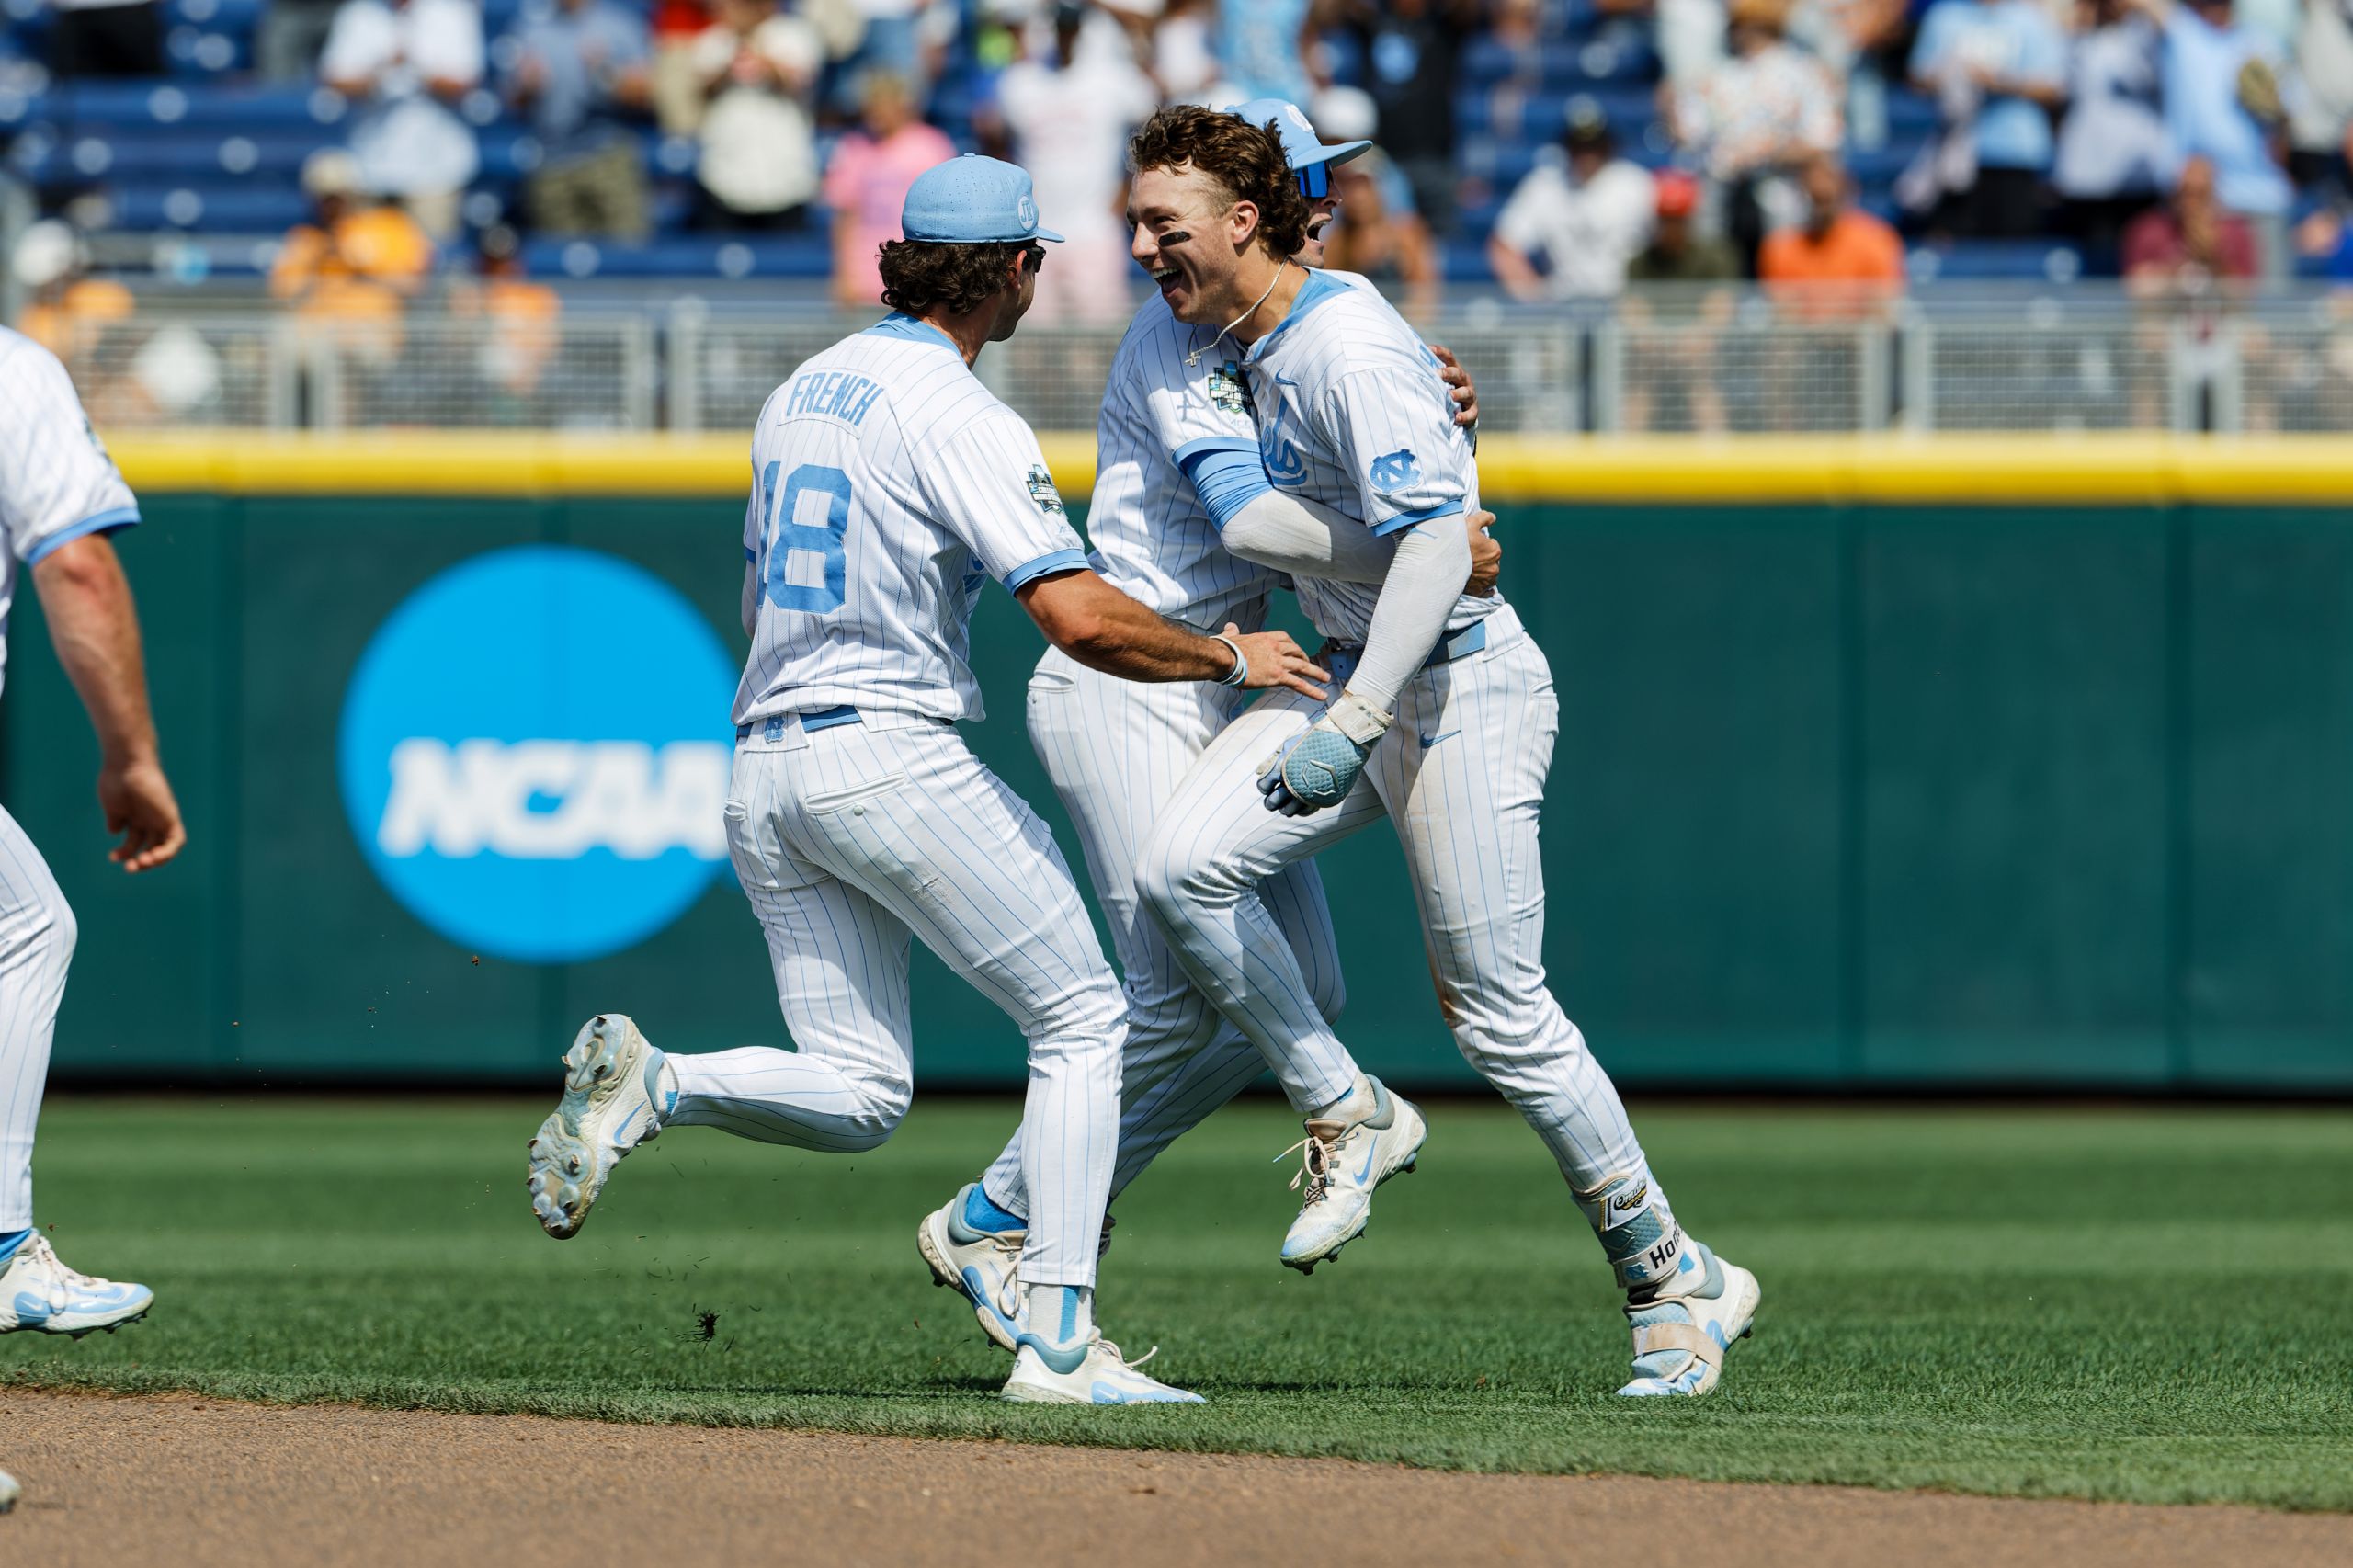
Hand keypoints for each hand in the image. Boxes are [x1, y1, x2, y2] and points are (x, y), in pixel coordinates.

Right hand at [97, 757, 185, 872]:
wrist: (125, 764)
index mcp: (134, 817)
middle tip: (128, 867)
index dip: (126, 853)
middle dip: (139, 860)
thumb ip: (116, 820)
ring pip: (164, 847)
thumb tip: (115, 833)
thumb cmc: (116, 781)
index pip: (135, 842)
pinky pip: (176, 840)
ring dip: (153, 860)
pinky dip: (167, 852)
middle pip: (149, 846)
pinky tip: (152, 857)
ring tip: (139, 863)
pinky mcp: (171, 816)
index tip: (113, 857)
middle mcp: (149, 819)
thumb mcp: (113, 805)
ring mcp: (160, 817)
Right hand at [1222, 623, 1328, 699]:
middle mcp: (1275, 648)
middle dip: (1305, 658)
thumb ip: (1233, 632)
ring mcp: (1278, 662)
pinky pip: (1299, 683)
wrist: (1224, 658)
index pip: (1285, 638)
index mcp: (1265, 638)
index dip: (1292, 645)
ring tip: (1326, 678)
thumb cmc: (1224, 649)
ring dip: (1316, 672)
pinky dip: (1312, 690)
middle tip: (1311, 665)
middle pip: (1297, 651)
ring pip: (1303, 666)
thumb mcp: (1231, 636)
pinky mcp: (1277, 676)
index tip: (1295, 650)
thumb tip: (1230, 628)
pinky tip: (1321, 695)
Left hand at [1257, 692, 1389, 815]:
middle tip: (1274, 800)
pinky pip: (1305, 812)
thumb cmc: (1315, 738)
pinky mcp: (1322, 797)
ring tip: (1287, 804)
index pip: (1263, 786)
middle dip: (1270, 802)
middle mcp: (1293, 781)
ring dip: (1284, 809)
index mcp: (1283, 767)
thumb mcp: (1290, 743)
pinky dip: (1300, 811)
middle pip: (1272, 802)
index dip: (1264, 787)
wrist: (1344, 739)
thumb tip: (1258, 772)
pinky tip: (1300, 805)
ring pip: (1287, 811)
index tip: (1268, 785)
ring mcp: (1308, 791)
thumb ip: (1273, 759)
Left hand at [1430, 343, 1478, 427]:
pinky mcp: (1473, 410)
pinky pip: (1470, 413)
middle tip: (1437, 374)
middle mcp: (1463, 381)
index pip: (1449, 357)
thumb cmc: (1444, 394)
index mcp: (1454, 371)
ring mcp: (1470, 395)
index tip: (1429, 349)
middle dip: (1448, 373)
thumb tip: (1406, 365)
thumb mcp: (1438, 383)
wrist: (1461, 413)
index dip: (1440, 352)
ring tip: (1450, 396)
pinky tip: (1457, 418)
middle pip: (1457, 373)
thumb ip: (1428, 375)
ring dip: (1458, 394)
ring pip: (1466, 392)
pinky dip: (1465, 416)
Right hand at [1465, 508, 1500, 595]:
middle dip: (1483, 557)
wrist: (1441, 564)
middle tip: (1468, 554)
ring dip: (1483, 571)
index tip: (1471, 543)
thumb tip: (1493, 518)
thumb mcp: (1470, 522)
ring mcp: (1486, 581)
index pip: (1492, 545)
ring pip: (1489, 575)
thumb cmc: (1457, 542)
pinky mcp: (1478, 591)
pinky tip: (1479, 583)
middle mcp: (1494, 568)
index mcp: (1494, 551)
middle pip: (1490, 560)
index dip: (1482, 543)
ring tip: (1469, 567)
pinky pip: (1486, 591)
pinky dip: (1484, 588)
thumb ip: (1484, 518)